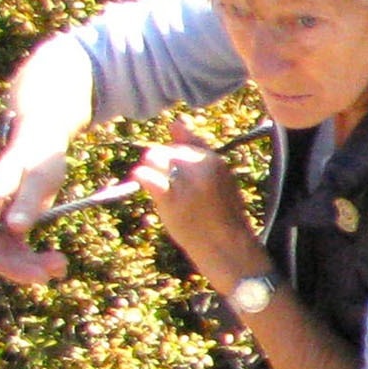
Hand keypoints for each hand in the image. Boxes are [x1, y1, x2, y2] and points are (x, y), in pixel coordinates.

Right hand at [0, 136, 72, 289]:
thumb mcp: (41, 176)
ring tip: (62, 265)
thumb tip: (15, 228)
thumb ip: (27, 202)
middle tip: (51, 275)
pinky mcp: (12, 225)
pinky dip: (37, 259)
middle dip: (19, 268)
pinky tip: (59, 262)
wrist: (42, 143)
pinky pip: (19, 251)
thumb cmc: (41, 155)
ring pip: (8, 255)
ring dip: (32, 266)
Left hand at [132, 117, 271, 296]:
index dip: (173, 160)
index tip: (178, 178)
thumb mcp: (218, 177)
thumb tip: (175, 121)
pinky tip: (144, 185)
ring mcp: (185, 183)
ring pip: (152, 158)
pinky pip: (145, 175)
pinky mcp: (170, 199)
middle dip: (159, 164)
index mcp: (214, 160)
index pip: (180, 144)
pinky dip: (141, 177)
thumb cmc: (222, 214)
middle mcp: (200, 167)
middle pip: (164, 150)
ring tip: (157, 187)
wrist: (226, 247)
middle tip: (166, 185)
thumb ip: (196, 149)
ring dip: (149, 170)